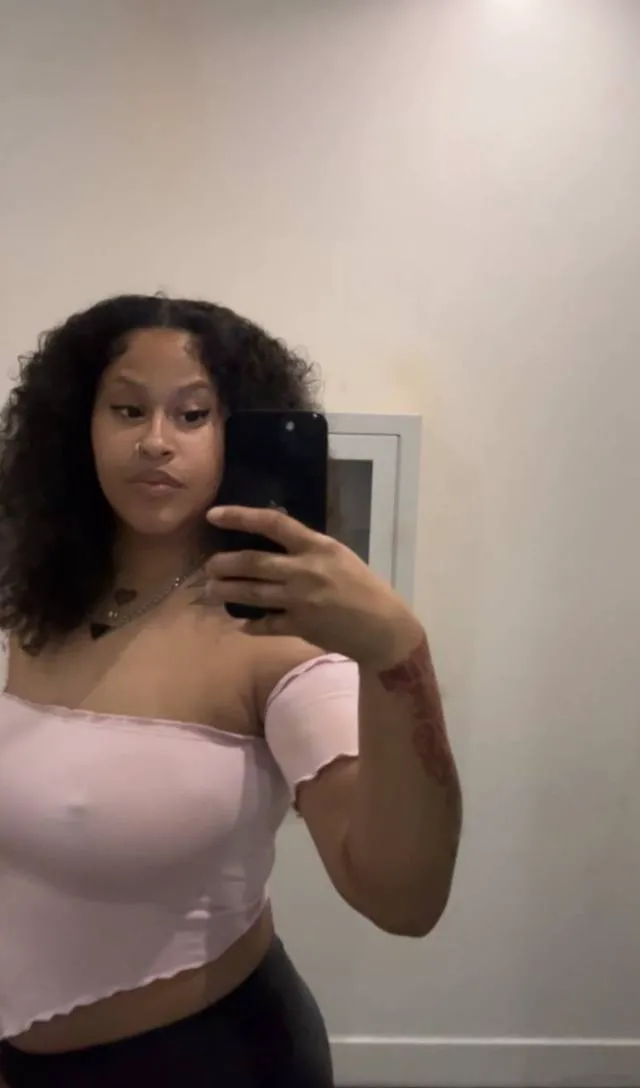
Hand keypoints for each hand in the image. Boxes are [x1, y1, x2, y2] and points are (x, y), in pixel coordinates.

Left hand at [205, 506, 422, 666]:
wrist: (383, 627)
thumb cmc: (364, 587)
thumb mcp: (339, 556)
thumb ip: (308, 549)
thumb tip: (274, 542)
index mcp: (317, 546)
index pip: (272, 523)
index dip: (240, 516)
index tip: (214, 515)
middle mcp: (305, 570)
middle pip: (252, 562)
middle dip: (224, 564)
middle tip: (208, 567)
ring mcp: (300, 600)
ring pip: (252, 594)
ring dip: (226, 592)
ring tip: (211, 591)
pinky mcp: (300, 626)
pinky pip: (266, 624)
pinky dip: (251, 625)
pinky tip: (241, 624)